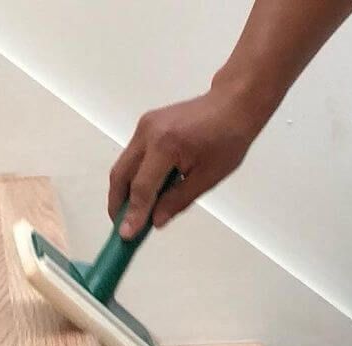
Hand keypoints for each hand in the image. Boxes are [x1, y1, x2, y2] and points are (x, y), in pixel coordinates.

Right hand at [108, 84, 268, 237]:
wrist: (233, 102)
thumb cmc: (228, 137)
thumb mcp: (208, 177)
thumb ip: (177, 201)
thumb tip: (154, 222)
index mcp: (166, 145)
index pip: (141, 188)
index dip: (133, 214)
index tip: (126, 236)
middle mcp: (148, 133)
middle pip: (121, 176)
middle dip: (118, 204)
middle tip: (122, 226)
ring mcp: (144, 127)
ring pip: (122, 167)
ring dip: (123, 192)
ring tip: (132, 212)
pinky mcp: (145, 126)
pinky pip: (131, 157)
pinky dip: (131, 177)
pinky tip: (142, 192)